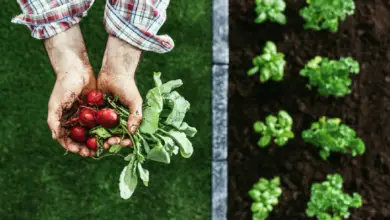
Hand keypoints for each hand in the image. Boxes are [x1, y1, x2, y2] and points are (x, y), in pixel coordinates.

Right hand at [45, 25, 95, 156]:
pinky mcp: (96, 109)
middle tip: (94, 153)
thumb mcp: (56, 103)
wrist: (77, 69)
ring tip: (104, 146)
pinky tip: (110, 134)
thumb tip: (55, 137)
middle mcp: (74, 120)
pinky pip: (100, 122)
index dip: (74, 147)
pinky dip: (104, 128)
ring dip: (97, 140)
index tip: (82, 152)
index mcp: (63, 121)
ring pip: (92, 132)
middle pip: (81, 139)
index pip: (67, 139)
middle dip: (87, 147)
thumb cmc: (63, 86)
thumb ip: (53, 120)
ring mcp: (85, 115)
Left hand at [98, 35, 142, 147]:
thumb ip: (135, 116)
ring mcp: (105, 117)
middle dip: (109, 142)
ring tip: (94, 143)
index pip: (126, 135)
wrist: (113, 71)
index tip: (119, 142)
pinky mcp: (95, 112)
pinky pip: (92, 123)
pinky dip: (89, 129)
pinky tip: (85, 134)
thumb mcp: (134, 101)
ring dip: (98, 139)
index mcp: (128, 120)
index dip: (123, 141)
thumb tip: (132, 132)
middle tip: (106, 143)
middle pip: (113, 136)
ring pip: (101, 132)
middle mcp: (117, 121)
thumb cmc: (127, 86)